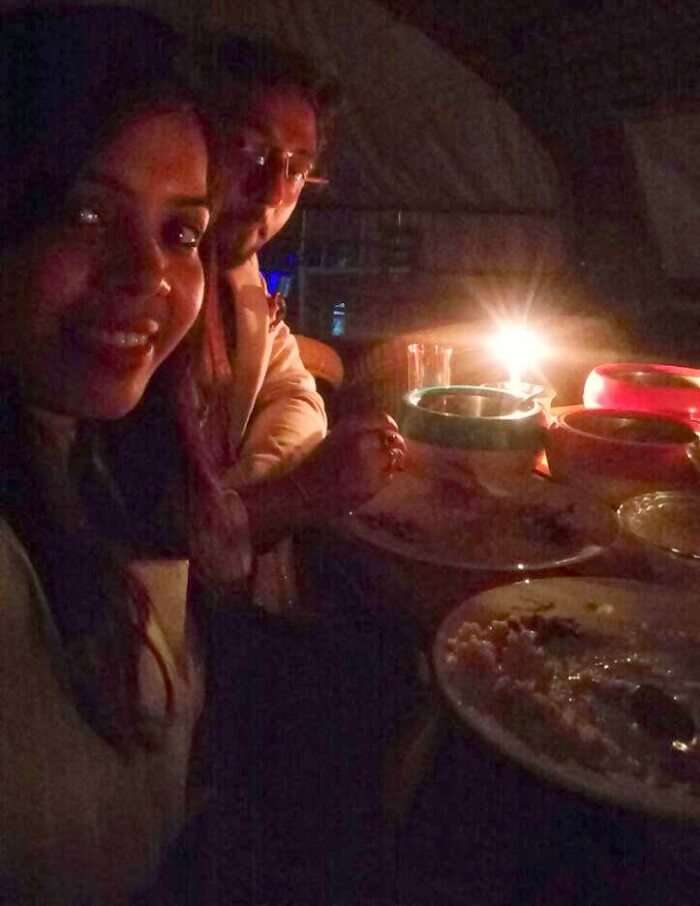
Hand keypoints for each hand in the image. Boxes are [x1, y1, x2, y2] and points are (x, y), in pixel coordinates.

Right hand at [291, 412, 406, 521]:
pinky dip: (385, 476)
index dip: (390, 426)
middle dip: (395, 445)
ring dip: (391, 461)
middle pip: (393, 439)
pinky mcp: (371, 485)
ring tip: (382, 466)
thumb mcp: (334, 437)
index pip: (383, 419)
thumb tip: (383, 434)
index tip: (391, 431)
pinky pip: (389, 476)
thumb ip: (357, 432)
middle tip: (392, 450)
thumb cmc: (316, 465)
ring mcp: (369, 464)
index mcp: (350, 426)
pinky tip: (372, 479)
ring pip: (394, 458)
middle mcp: (362, 441)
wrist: (302, 490)